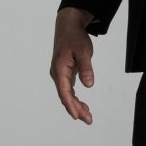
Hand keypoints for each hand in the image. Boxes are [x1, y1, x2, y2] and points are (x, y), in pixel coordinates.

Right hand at [50, 8, 97, 123]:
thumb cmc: (75, 37)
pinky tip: (83, 106)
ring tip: (88, 117)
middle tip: (89, 120)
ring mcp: (60, 74)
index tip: (77, 116)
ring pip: (67, 94)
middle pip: (65, 96)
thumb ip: (86, 68)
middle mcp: (57, 73)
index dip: (70, 105)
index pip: (64, 91)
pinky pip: (68, 89)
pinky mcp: (64, 73)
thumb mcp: (84, 51)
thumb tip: (89, 85)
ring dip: (76, 105)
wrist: (68, 26)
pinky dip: (75, 98)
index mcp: (59, 68)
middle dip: (76, 109)